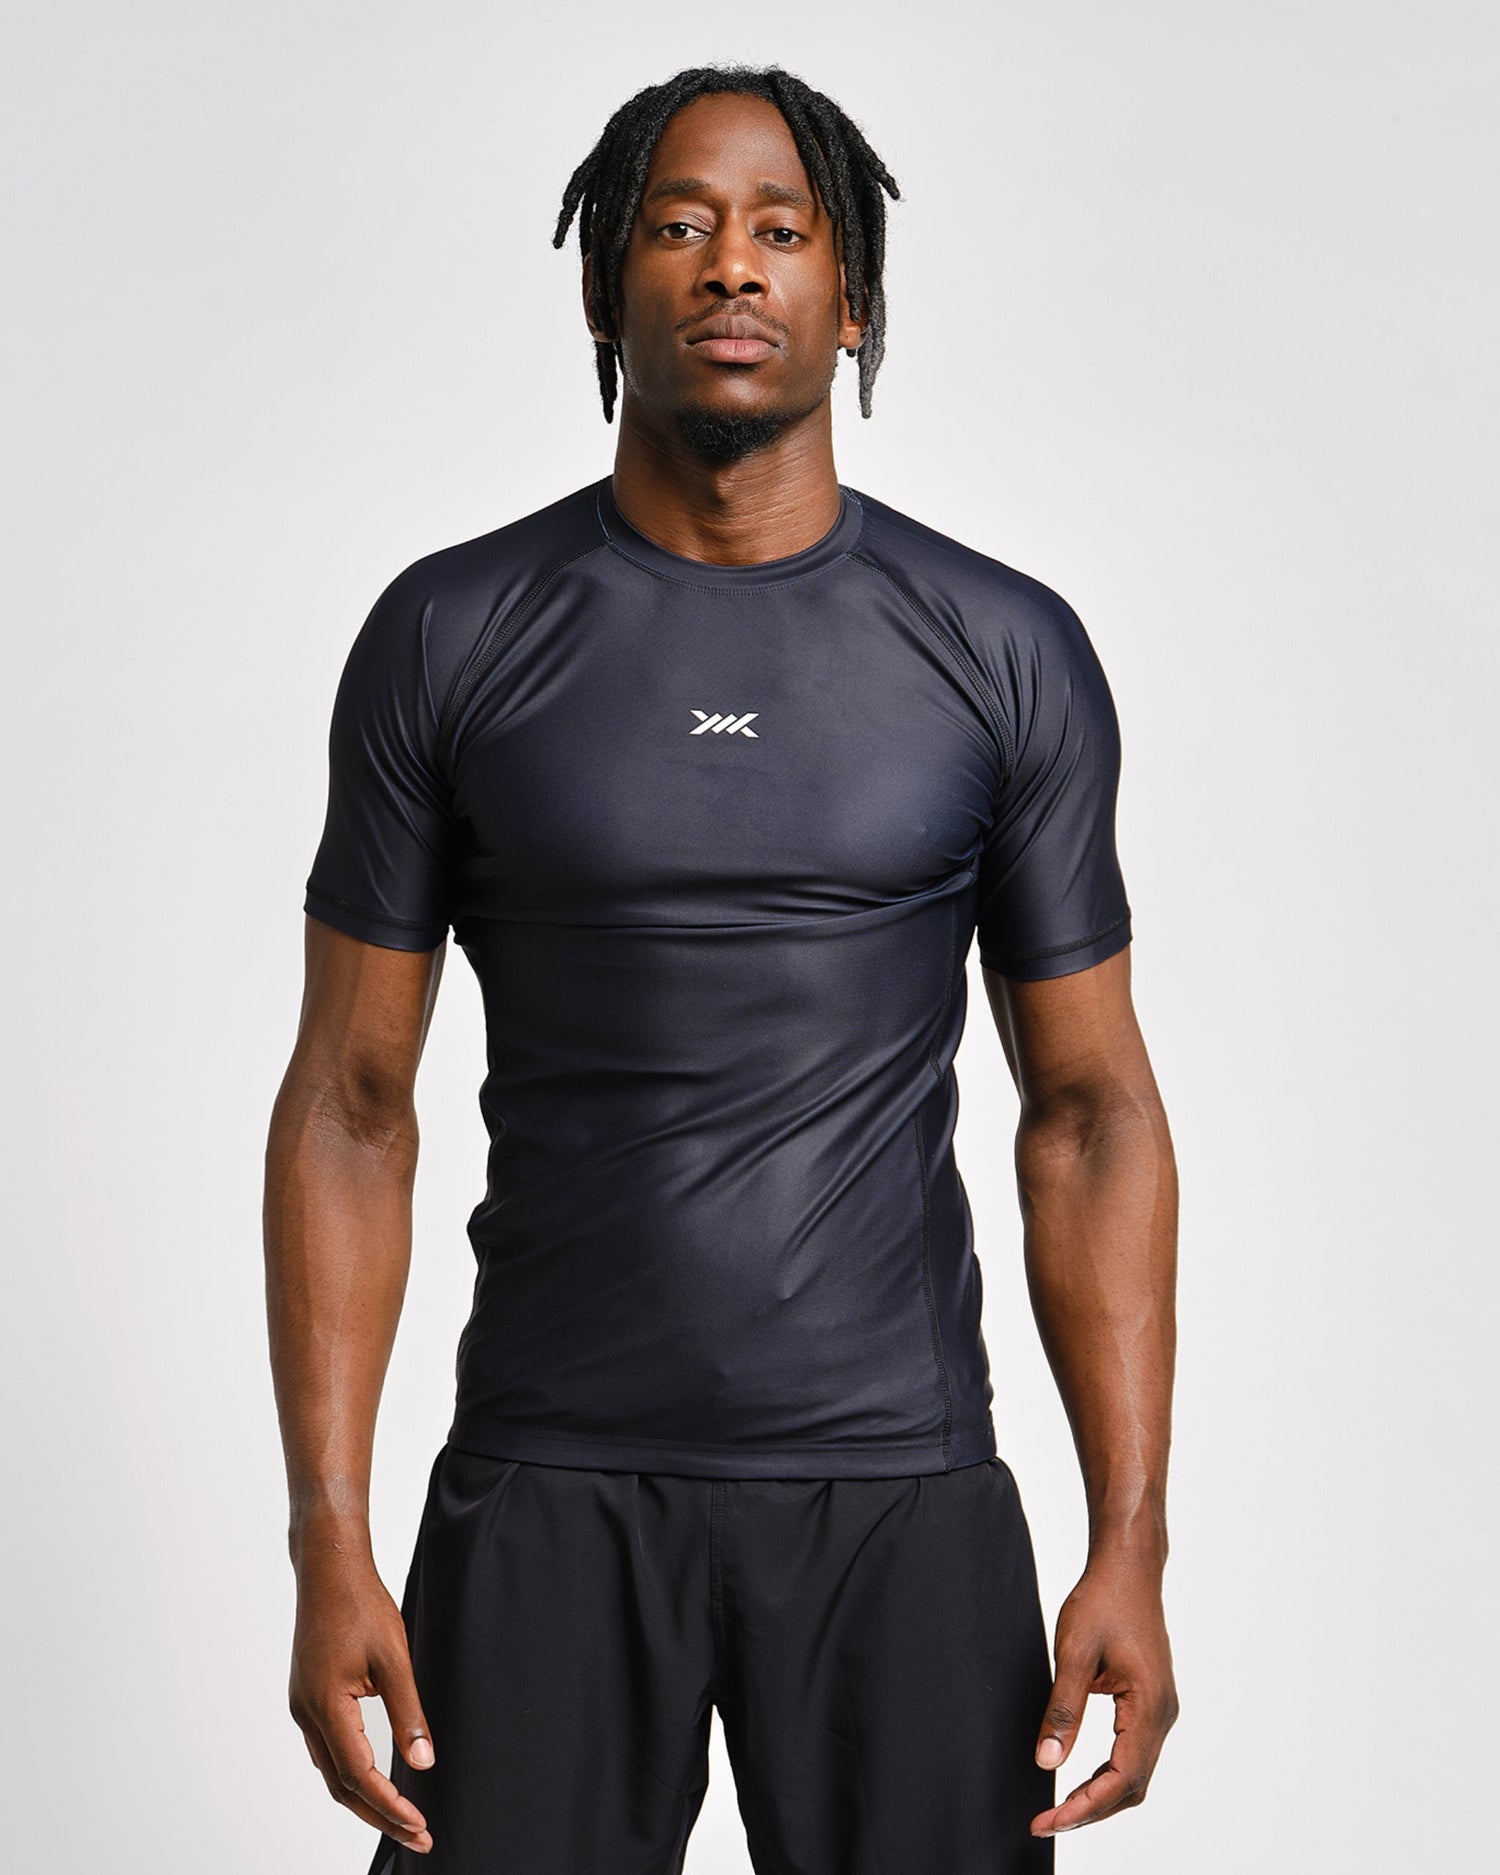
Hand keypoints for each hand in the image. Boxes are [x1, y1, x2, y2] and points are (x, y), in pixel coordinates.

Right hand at [288, 1545, 436, 1854]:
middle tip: (418, 1835)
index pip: (359, 1775)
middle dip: (379, 1815)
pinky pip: (327, 1749)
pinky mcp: (307, 1696)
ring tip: (402, 1816)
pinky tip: (375, 1777)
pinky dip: (351, 1772)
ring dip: (365, 1799)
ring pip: (331, 1770)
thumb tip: (424, 1762)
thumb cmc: (361, 1604)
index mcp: (326, 1706)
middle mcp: (307, 1714)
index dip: (390, 1805)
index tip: (420, 1824)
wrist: (328, 1568)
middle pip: (341, 1785)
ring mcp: (303, 1706)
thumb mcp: (394, 1658)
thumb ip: (408, 1712)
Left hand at [1030, 1552, 1178, 1837]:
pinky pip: (1134, 1752)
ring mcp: (1160, 1709)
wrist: (1128, 1567)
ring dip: (1100, 1795)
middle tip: (1046, 1821)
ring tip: (1060, 1809)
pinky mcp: (1151, 1702)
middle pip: (1132, 1785)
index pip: (1121, 1778)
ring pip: (1135, 1773)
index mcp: (1150, 1706)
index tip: (1048, 1820)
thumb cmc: (1103, 1601)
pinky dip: (1108, 1773)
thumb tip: (1046, 1762)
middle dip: (1090, 1810)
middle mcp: (1163, 1714)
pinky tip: (1083, 1777)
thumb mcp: (1074, 1653)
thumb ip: (1063, 1709)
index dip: (1084, 1806)